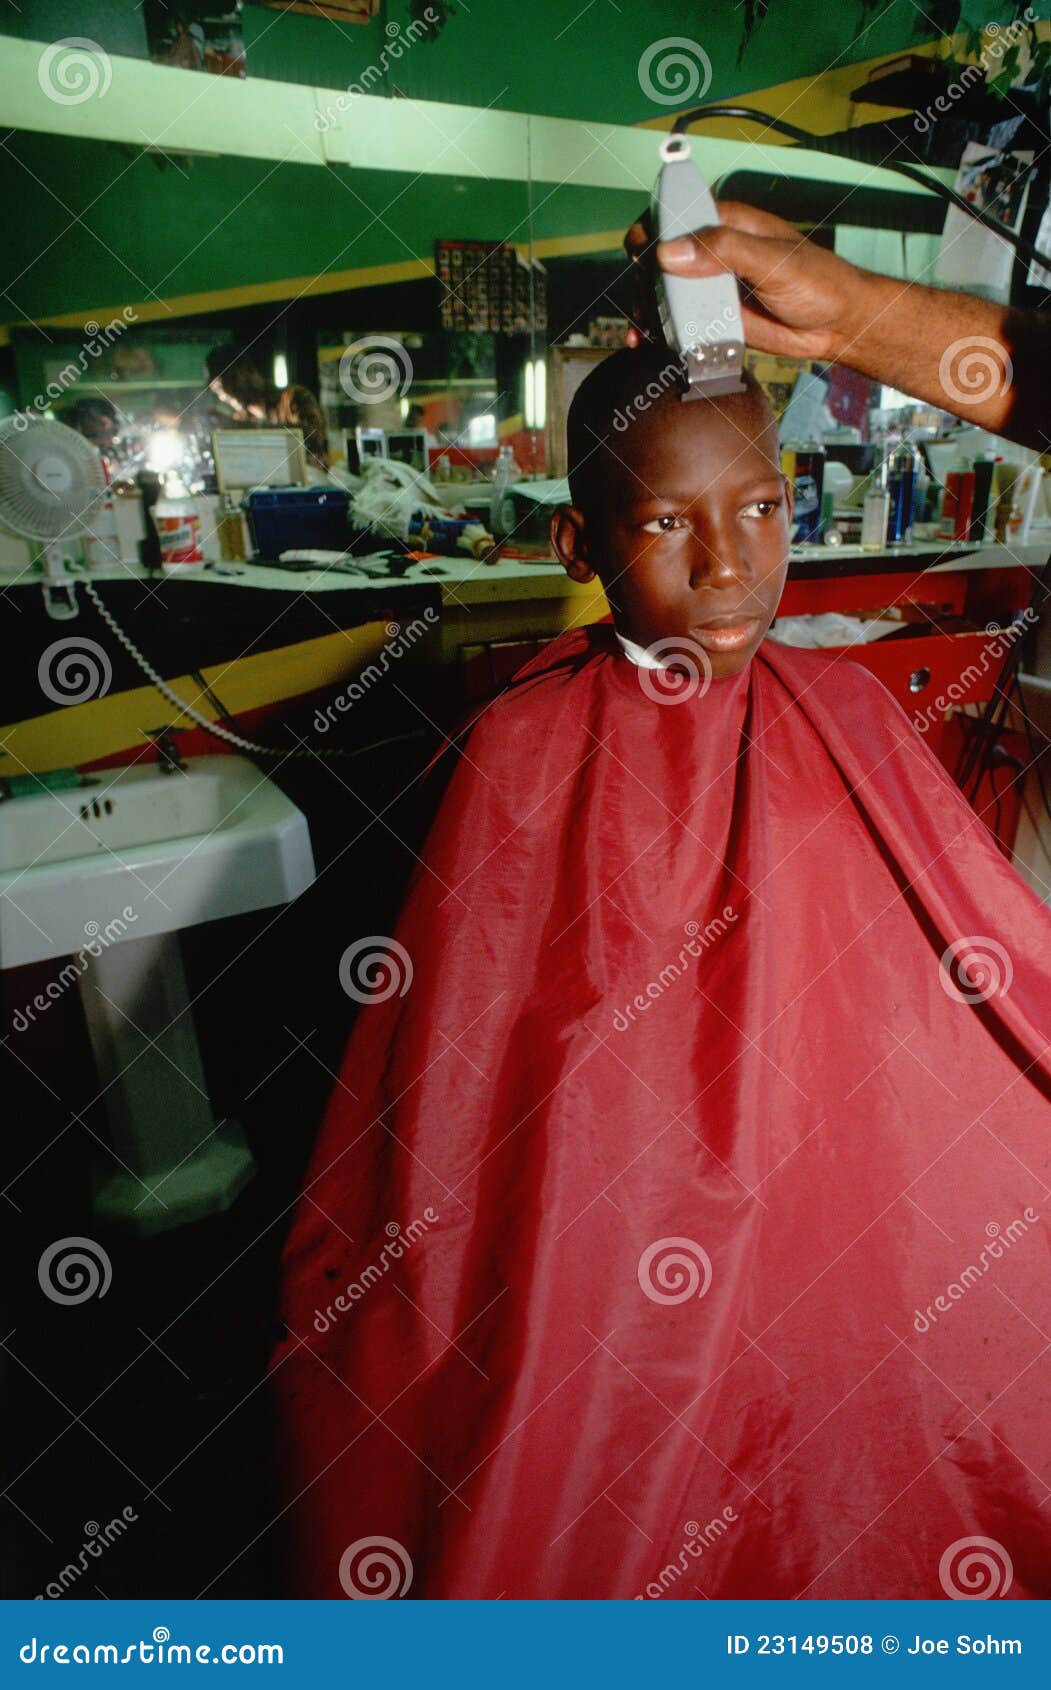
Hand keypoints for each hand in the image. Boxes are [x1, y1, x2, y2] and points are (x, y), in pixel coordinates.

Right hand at [624, 202, 874, 363]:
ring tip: (642, 328)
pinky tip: (649, 342)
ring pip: (666, 293)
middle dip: (643, 277)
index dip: (652, 228)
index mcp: (726, 224)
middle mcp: (714, 253)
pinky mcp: (715, 319)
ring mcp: (712, 287)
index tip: (638, 250)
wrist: (838, 326)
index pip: (677, 215)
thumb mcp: (771, 258)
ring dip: (647, 309)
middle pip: (662, 258)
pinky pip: (680, 324)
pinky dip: (661, 333)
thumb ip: (723, 250)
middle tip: (644, 298)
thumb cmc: (818, 281)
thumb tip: (671, 251)